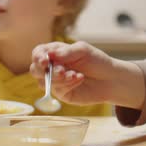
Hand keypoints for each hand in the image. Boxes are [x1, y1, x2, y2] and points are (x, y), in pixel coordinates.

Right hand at [30, 41, 144, 108]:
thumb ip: (66, 52)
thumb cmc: (97, 61)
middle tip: (61, 70)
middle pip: (35, 70)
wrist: (110, 79)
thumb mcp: (83, 51)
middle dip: (45, 71)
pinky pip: (57, 90)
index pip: (38, 53)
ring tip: (75, 74)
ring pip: (43, 82)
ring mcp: (56, 82)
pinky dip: (68, 83)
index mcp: (55, 53)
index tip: (45, 60)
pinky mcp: (62, 94)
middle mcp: (52, 67)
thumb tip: (49, 55)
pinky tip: (80, 79)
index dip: (38, 57)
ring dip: (58, 78)